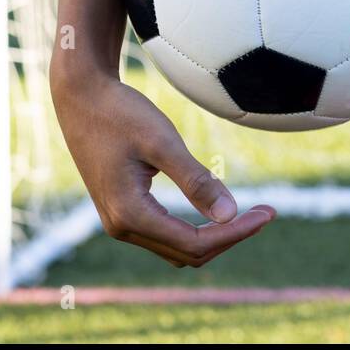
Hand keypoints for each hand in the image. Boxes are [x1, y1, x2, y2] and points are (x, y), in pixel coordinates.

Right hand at [52, 68, 274, 266]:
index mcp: (130, 214)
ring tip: (250, 213)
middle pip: (188, 252)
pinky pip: (165, 234)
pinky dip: (196, 228)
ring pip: (177, 248)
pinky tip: (218, 209)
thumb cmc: (121, 113)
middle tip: (267, 212)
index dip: (235, 232)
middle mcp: (121, 227)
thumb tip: (230, 215)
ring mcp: (118, 222)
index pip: (195, 242)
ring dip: (214, 235)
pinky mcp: (122, 210)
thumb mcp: (163, 142)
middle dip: (230, 236)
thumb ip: (196, 180)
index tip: (268, 213)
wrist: (81, 97)